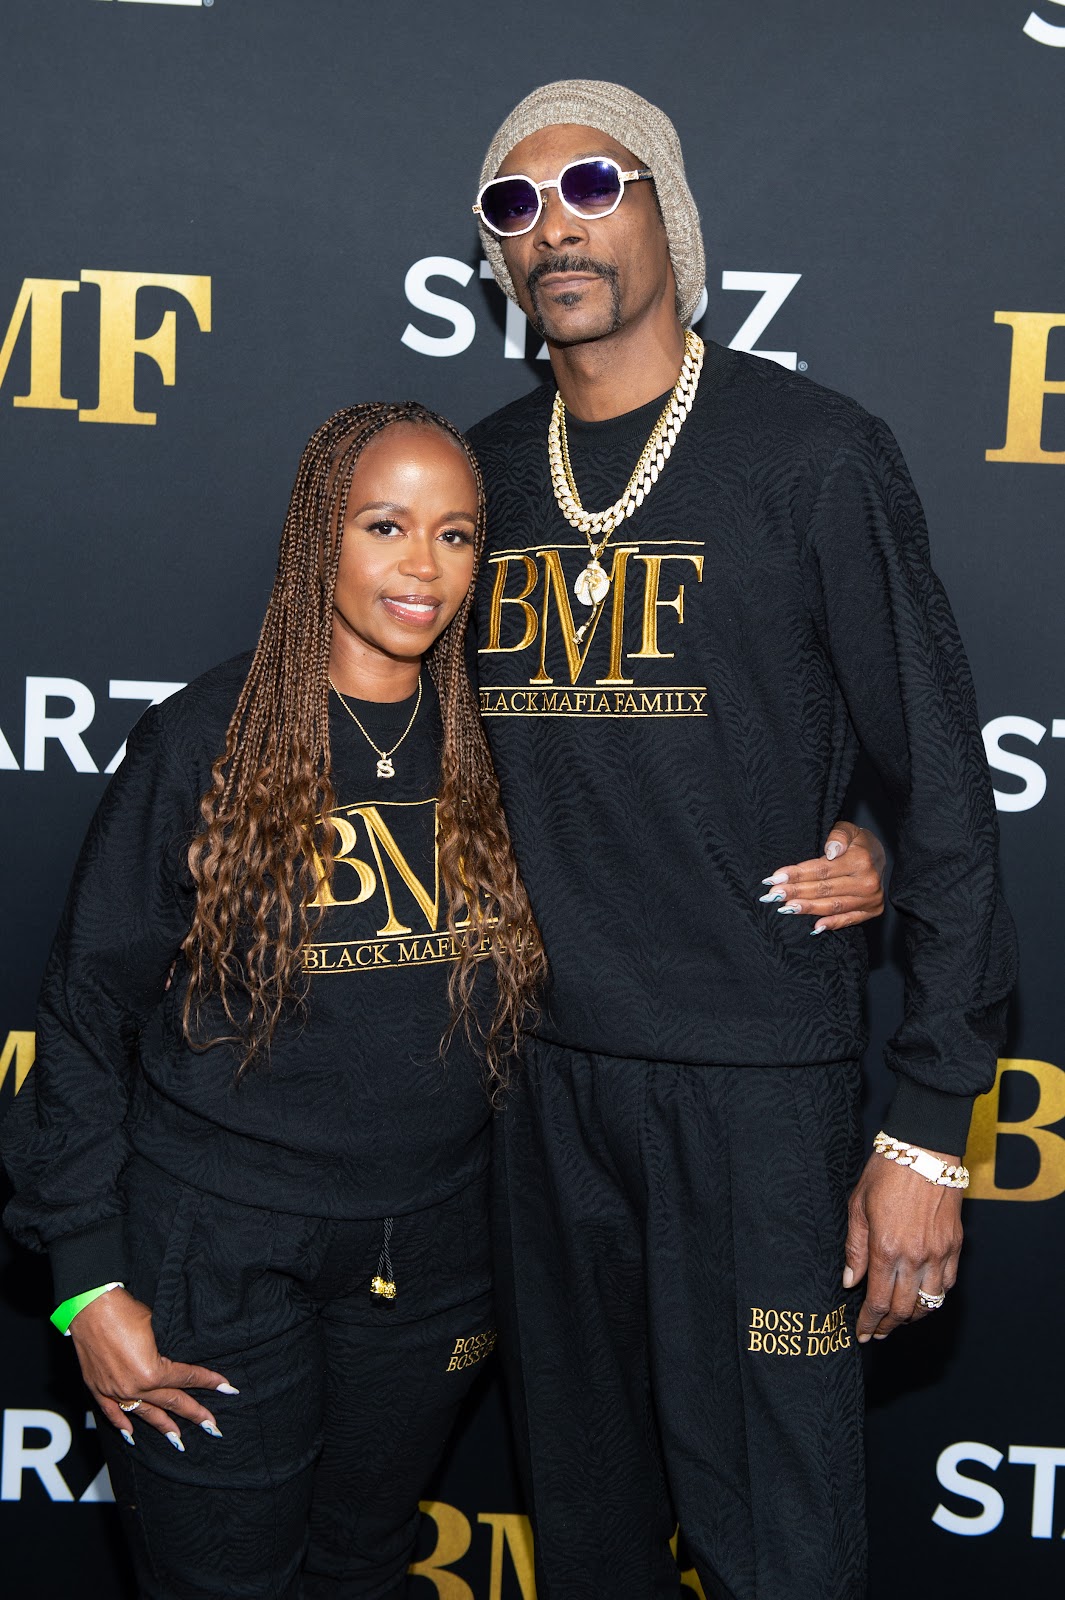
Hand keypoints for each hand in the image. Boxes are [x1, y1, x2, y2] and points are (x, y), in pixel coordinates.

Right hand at [69, 1287, 235, 1447]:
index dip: (209, 1381)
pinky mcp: (97, 1388)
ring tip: (179, 1441)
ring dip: (163, 1427)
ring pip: (144, 1413)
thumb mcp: (156, 1327)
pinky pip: (111, 1412)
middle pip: (171, 1402)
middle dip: (194, 1413)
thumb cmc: (125, 1310)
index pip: (186, 1378)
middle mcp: (134, 1387)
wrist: (90, 1306)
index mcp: (151, 1372)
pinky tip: (131, 1436)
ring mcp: (114, 1390)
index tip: (227, 1388)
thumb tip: (177, 1360)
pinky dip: (121, 1424)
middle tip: (212, 1425)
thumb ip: (167, 1349)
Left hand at [760, 820, 885, 932]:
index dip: (797, 874)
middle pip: (824, 889)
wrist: (880, 857)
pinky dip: (832, 924)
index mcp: (860, 861)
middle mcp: (868, 882)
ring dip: (807, 908)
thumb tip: (830, 851)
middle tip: (773, 895)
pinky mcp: (872, 911)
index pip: (822, 869)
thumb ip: (838, 836)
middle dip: (796, 892)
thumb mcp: (849, 830)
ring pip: (833, 906)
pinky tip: (814, 928)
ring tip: (785, 908)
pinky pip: (849, 920)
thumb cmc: (858, 842)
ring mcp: (871, 899)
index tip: (775, 878)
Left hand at [843, 1153, 962, 1341]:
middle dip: (889, 1326)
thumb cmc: (886, 1172)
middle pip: (904, 1308)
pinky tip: (924, 1299)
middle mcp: (915, 1256)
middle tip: (878, 1332)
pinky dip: (935, 1298)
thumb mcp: (858, 1206)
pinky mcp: (956, 1245)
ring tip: (899, 1320)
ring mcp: (939, 1253)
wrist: (925, 1149)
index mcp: (886, 1248)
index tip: (862, 1333)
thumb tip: (850, 1281)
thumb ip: (855, 1247)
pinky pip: (948, 1284)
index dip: (870, 1322)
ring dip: (913, 1317)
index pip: (878, 1300)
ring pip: (930, 1302)